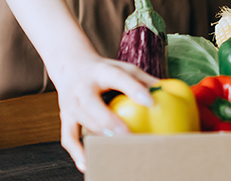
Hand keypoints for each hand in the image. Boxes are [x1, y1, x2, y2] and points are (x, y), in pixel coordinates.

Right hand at [52, 55, 157, 172]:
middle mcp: (82, 87)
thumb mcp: (123, 68)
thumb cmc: (104, 71)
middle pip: (91, 103)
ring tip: (114, 149)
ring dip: (96, 136)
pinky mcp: (65, 117)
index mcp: (101, 71)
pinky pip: (68, 137)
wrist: (71, 67)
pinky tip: (88, 163)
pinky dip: (77, 152)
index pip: (118, 78)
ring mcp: (70, 103)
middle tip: (126, 134)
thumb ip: (142, 79)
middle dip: (108, 119)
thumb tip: (165, 90)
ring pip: (80, 120)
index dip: (134, 89)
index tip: (151, 102)